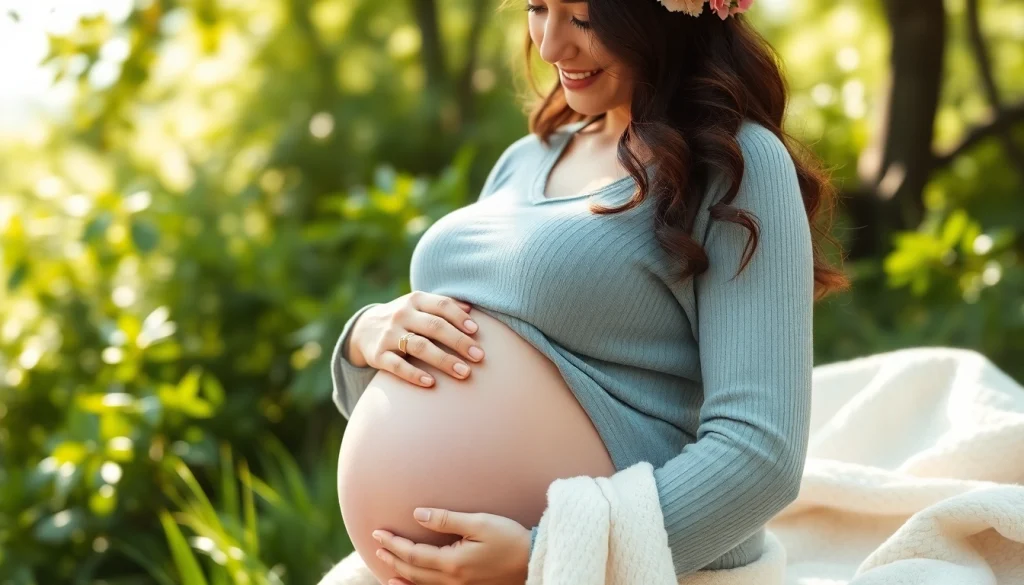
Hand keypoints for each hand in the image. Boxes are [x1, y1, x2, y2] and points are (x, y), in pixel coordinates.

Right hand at [349, 291, 484, 385]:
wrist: (363, 329)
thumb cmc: (404, 318)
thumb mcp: (419, 305)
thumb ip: (443, 305)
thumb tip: (471, 308)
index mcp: (415, 300)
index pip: (442, 305)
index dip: (460, 318)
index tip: (477, 332)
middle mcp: (402, 315)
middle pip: (434, 327)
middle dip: (459, 342)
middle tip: (479, 356)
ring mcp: (389, 335)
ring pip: (419, 346)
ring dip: (444, 360)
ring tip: (464, 372)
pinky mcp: (378, 355)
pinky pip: (397, 366)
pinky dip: (414, 374)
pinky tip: (431, 383)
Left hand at [371, 507, 530, 584]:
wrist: (533, 561)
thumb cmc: (510, 538)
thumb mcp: (479, 522)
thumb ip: (447, 519)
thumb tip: (418, 514)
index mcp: (453, 563)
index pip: (414, 554)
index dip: (394, 544)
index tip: (378, 532)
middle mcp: (452, 581)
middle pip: (413, 571)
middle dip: (393, 557)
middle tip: (376, 545)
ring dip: (401, 574)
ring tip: (385, 567)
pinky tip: (409, 582)